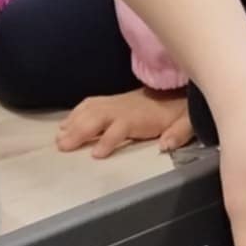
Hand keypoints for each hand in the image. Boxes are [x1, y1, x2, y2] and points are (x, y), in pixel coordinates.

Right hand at [57, 88, 194, 159]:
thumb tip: (165, 145)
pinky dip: (75, 113)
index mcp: (140, 117)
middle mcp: (123, 108)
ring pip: (89, 110)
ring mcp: (115, 103)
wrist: (177, 91)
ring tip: (58, 139)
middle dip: (79, 131)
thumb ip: (178, 133)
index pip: (120, 128)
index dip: (108, 140)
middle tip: (62, 146)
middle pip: (97, 118)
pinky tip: (65, 125)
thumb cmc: (180, 112)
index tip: (97, 154)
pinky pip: (89, 104)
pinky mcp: (111, 101)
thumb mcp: (187, 122)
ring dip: (72, 123)